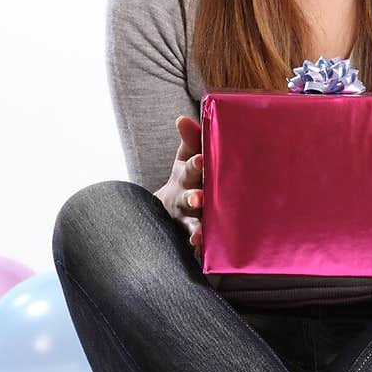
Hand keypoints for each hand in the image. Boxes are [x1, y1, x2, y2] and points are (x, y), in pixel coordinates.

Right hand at [155, 114, 204, 263]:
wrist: (167, 208)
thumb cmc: (187, 175)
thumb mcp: (186, 156)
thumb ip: (190, 138)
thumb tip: (182, 119)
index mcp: (186, 175)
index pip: (190, 168)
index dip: (195, 164)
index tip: (201, 159)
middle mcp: (185, 197)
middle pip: (188, 198)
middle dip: (193, 197)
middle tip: (199, 198)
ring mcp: (187, 219)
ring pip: (190, 224)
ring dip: (195, 228)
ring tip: (199, 234)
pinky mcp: (193, 236)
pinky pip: (195, 244)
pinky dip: (198, 248)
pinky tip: (204, 253)